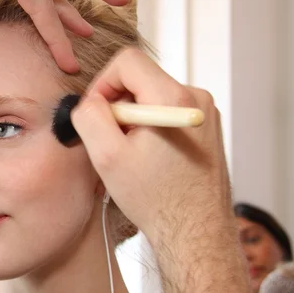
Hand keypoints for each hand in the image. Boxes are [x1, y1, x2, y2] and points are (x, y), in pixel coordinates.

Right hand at [70, 48, 232, 241]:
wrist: (195, 231)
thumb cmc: (155, 199)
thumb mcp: (107, 157)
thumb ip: (90, 117)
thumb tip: (88, 101)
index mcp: (174, 98)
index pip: (128, 61)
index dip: (102, 83)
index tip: (96, 113)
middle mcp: (196, 98)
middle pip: (141, 78)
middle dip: (117, 105)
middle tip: (112, 141)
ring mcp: (204, 113)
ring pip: (152, 96)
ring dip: (132, 118)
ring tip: (131, 154)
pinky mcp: (205, 128)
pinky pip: (166, 111)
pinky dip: (149, 127)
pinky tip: (147, 157)